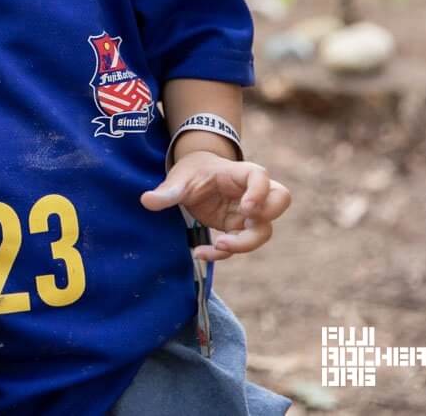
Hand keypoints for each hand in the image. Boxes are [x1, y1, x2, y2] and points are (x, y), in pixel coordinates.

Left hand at [139, 151, 290, 261]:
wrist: (194, 177)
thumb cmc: (193, 171)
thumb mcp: (178, 178)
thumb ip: (166, 192)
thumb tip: (146, 200)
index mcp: (239, 173)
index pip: (261, 177)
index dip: (259, 192)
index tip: (246, 207)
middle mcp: (250, 193)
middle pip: (280, 202)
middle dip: (266, 218)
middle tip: (241, 225)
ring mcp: (247, 213)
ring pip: (264, 230)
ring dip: (244, 244)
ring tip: (216, 246)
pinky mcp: (238, 228)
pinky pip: (241, 244)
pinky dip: (224, 253)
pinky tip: (200, 253)